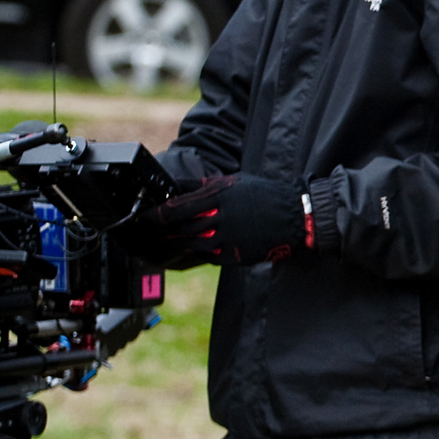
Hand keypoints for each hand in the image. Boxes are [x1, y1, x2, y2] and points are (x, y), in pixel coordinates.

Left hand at [153, 173, 306, 265]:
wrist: (294, 216)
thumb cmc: (264, 195)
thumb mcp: (233, 181)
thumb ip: (203, 186)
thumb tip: (176, 188)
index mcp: (217, 196)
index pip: (175, 208)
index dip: (154, 215)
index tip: (143, 218)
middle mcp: (219, 218)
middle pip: (178, 229)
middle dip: (160, 232)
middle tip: (148, 233)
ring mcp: (226, 239)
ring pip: (189, 245)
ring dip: (175, 244)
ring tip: (165, 242)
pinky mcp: (234, 255)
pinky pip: (206, 256)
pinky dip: (195, 253)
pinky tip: (191, 250)